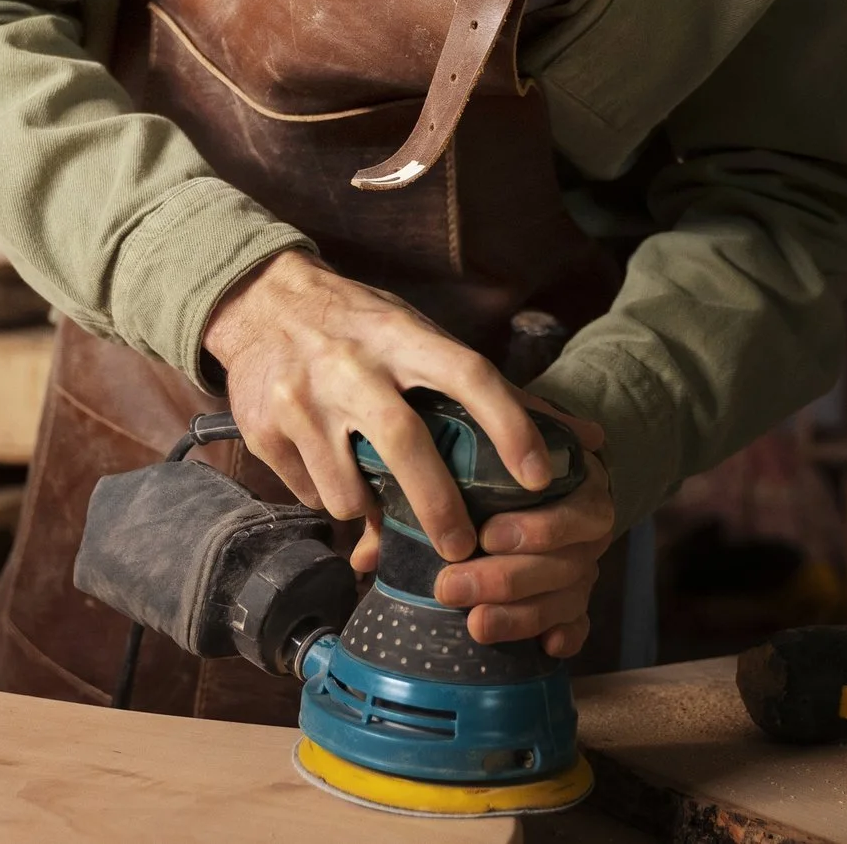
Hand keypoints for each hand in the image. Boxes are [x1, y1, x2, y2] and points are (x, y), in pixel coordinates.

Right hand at [201, 250, 554, 560]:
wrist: (259, 300)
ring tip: (378, 499)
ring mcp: (302, 400)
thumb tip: (588, 440)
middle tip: (462, 547)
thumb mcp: (419, 337)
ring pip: (349, 492)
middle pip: (406, 444)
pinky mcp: (263, 431)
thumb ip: (498, 392)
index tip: (538, 477)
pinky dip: (331, 497)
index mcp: (402, 337)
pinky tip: (332, 472)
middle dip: (439, 506)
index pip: (469, 374)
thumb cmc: (360, 325)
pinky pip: (311, 496)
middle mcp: (352, 365)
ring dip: (371, 511)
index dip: (510, 425)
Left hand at [353, 408, 614, 656]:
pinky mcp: (580, 597)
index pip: (570, 500)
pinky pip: (582, 622)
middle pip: (566, 557)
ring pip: (570, 595)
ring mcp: (585, 560)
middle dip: (507, 579)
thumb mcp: (455, 460)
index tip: (487, 537)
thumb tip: (364, 556)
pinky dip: (567, 636)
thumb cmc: (479, 463)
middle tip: (452, 588)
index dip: (537, 526)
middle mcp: (584, 516)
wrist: (517, 472)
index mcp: (564, 471)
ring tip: (476, 626)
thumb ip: (419, 495)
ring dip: (522, 615)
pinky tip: (546, 648)